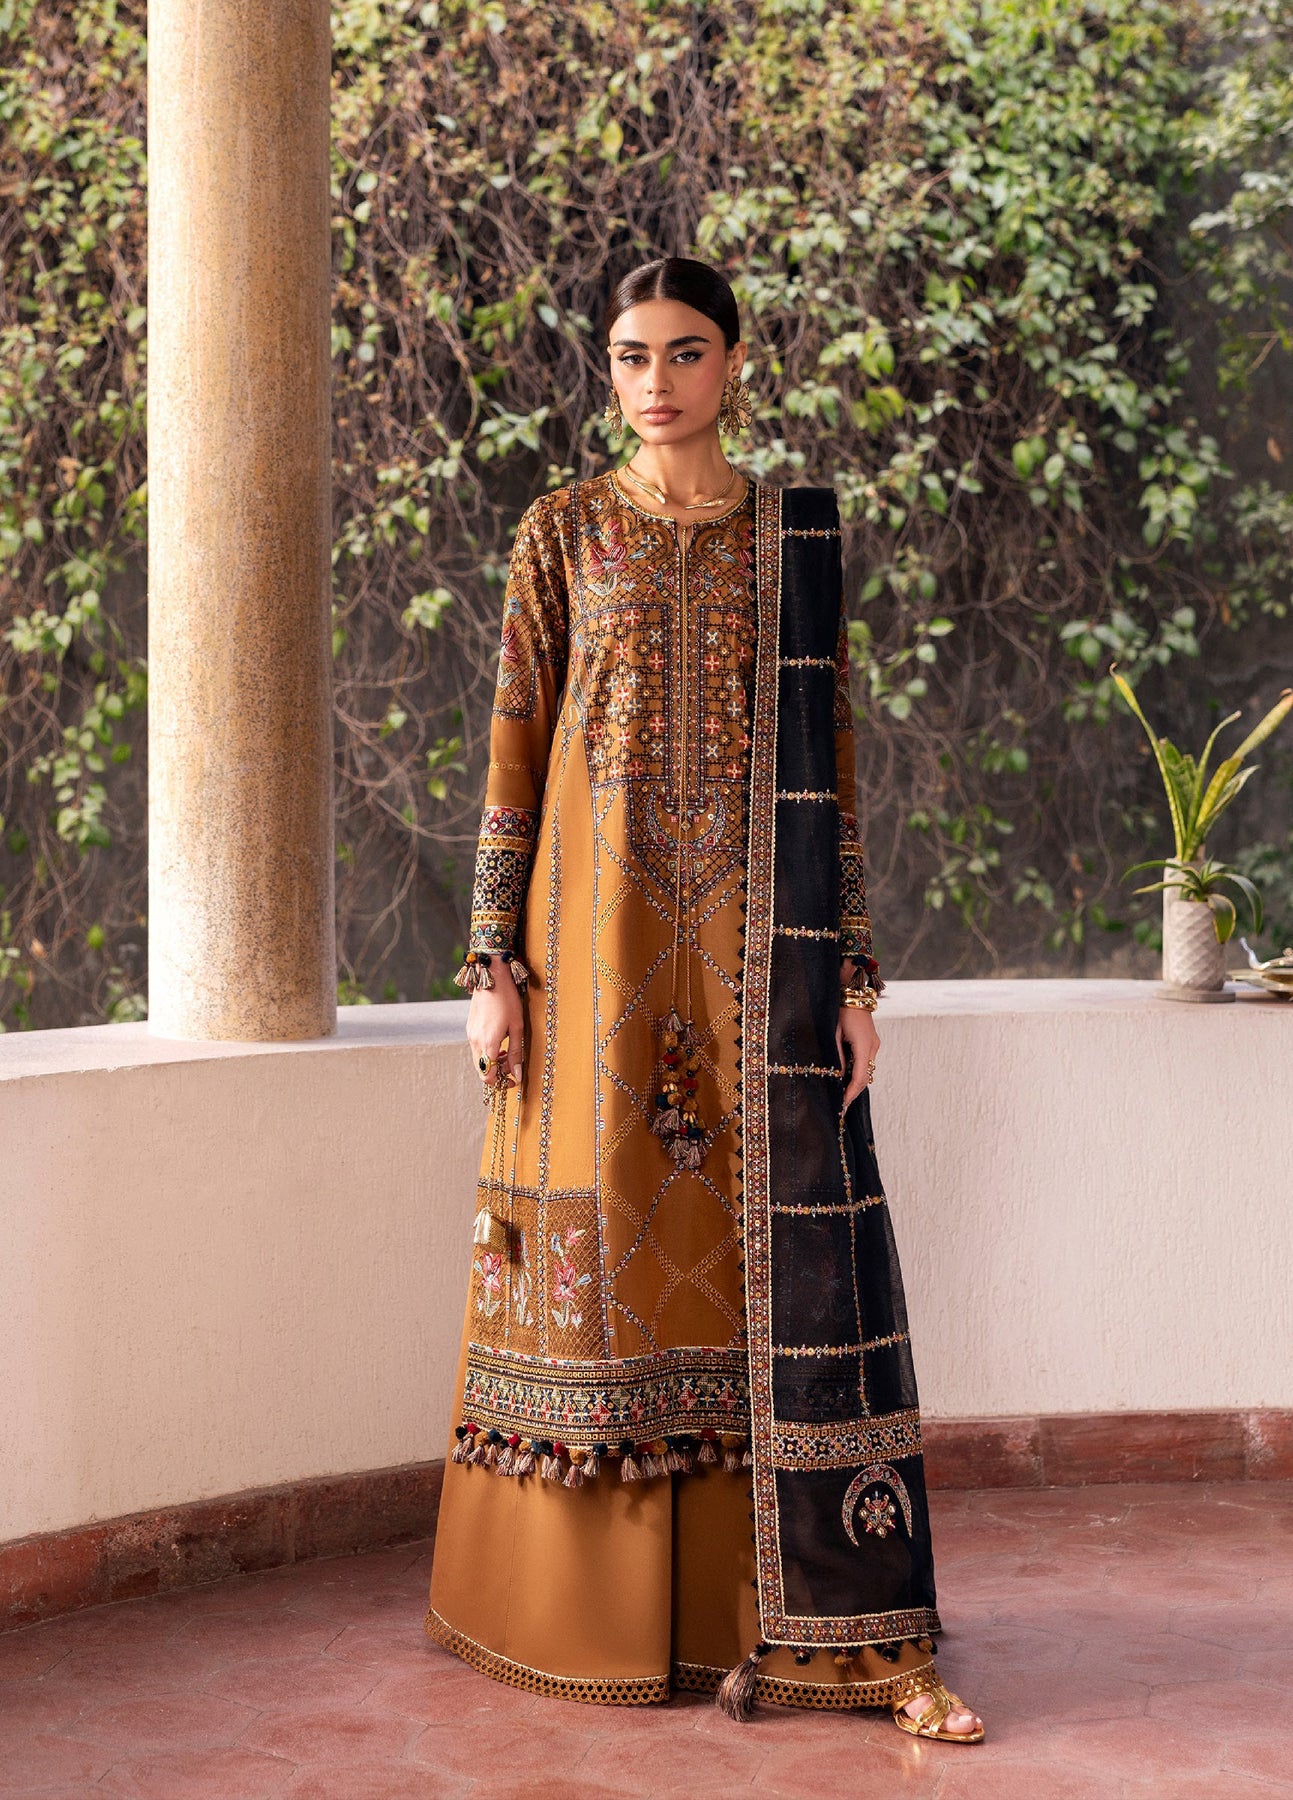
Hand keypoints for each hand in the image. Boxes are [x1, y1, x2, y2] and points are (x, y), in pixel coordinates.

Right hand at [466, 959, 523, 1088]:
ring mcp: (470, 1035)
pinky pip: (475, 1049)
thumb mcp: (517, 1027)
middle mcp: (475, 1041)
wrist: (492, 978)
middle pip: (481, 1070)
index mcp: (488, 1043)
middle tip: (511, 1067)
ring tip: (506, 1053)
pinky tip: (498, 1043)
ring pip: (477, 1060)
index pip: (488, 1076)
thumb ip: (516, 1054)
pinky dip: (486, 1053)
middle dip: (496, 1074)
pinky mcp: (469, 1029)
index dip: (500, 1082)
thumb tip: (517, 1075)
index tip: (512, 1079)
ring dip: (491, 1063)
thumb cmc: (508, 1000)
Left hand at [836, 1004, 877, 1111]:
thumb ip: (836, 1055)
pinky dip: (856, 1070)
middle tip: (840, 1104)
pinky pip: (865, 1061)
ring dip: (854, 1081)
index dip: (851, 1093)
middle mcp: (873, 1047)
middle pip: (865, 1077)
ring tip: (840, 1092)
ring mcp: (874, 1044)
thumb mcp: (833, 1033)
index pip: (860, 1077)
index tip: (842, 1104)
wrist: (852, 991)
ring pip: (866, 1070)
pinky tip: (845, 1075)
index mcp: (864, 1045)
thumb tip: (836, 1075)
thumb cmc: (839, 1009)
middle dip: (853, 1091)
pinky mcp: (871, 1042)